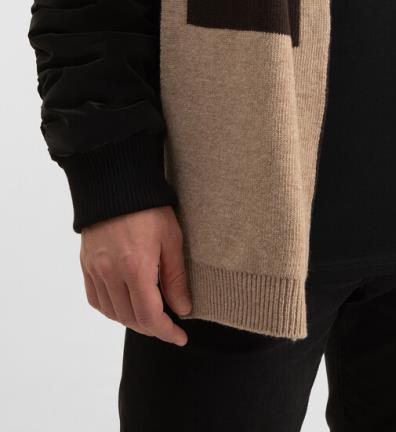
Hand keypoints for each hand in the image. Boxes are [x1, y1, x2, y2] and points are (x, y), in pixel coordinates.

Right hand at [80, 205, 190, 345]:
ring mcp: (95, 270)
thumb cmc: (149, 208)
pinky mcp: (86, 264)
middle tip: (169, 326)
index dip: (166, 332)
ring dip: (132, 321)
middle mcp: (111, 274)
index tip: (180, 337)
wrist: (116, 184)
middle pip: (130, 318)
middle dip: (152, 328)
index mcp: (136, 268)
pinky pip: (96, 299)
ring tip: (150, 317)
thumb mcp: (172, 239)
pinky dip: (111, 309)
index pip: (149, 316)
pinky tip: (124, 305)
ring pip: (112, 312)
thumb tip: (183, 309)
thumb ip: (176, 278)